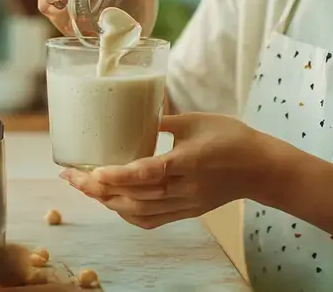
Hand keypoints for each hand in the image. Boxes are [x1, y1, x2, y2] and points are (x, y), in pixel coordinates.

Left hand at [60, 113, 279, 229]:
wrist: (261, 169)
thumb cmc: (233, 138)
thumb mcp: (198, 120)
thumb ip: (164, 121)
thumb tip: (133, 111)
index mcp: (189, 161)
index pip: (149, 172)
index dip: (119, 175)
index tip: (92, 171)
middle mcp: (184, 188)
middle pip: (135, 196)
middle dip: (99, 189)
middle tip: (71, 177)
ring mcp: (185, 204)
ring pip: (139, 211)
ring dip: (108, 201)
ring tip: (84, 187)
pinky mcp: (187, 212)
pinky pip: (150, 220)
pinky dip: (127, 214)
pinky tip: (113, 203)